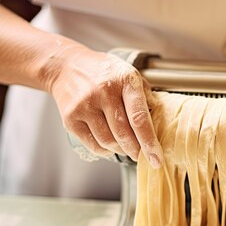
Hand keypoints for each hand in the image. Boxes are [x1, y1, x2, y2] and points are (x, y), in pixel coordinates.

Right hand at [47, 46, 162, 167]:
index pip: (139, 118)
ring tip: (125, 147)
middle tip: (141, 154)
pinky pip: (93, 145)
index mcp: (125, 80)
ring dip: (121, 150)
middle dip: (136, 150)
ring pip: (108, 142)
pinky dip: (105, 150)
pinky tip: (109, 144)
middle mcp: (104, 91)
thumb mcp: (128, 74)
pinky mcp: (71, 117)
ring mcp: (85, 105)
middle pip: (124, 134)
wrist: (66, 66)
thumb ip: (145, 95)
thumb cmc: (103, 72)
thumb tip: (158, 120)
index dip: (149, 142)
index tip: (157, 159)